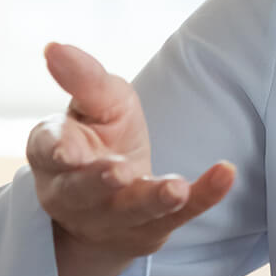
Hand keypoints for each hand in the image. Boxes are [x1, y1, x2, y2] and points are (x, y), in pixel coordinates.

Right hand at [26, 42, 236, 275]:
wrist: (112, 200)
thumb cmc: (99, 136)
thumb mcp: (95, 102)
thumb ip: (82, 79)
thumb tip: (54, 47)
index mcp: (55, 155)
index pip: (49, 150)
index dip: (58, 148)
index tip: (67, 149)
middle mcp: (76, 193)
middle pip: (83, 190)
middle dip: (99, 181)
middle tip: (117, 172)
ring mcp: (113, 217)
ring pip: (131, 210)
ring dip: (153, 199)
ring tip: (176, 189)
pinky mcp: (151, 228)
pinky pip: (178, 216)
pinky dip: (205, 196)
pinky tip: (225, 174)